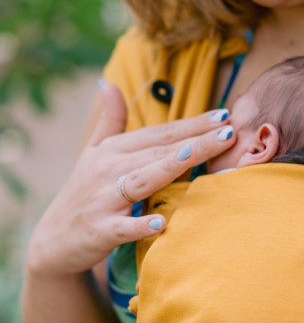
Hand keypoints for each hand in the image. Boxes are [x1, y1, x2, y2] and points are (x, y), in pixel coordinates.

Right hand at [26, 81, 235, 276]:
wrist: (55, 238)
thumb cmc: (84, 192)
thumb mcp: (92, 153)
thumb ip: (110, 122)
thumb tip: (109, 83)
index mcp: (114, 150)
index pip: (161, 134)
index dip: (192, 124)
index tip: (224, 116)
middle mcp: (109, 169)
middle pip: (159, 153)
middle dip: (195, 141)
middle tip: (229, 131)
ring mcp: (104, 200)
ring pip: (143, 181)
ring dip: (169, 168)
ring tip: (195, 156)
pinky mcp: (101, 230)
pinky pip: (124, 227)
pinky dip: (141, 225)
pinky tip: (161, 222)